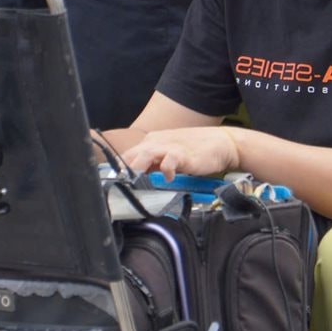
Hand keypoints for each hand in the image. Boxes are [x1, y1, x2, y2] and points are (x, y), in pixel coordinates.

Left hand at [123, 126, 241, 182]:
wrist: (220, 142)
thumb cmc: (194, 150)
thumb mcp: (168, 155)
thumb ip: (153, 164)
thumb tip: (136, 179)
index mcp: (150, 142)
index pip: (127, 156)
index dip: (117, 170)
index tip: (111, 186)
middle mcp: (156, 142)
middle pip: (131, 155)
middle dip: (122, 172)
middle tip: (117, 188)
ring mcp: (169, 147)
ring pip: (145, 155)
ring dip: (137, 168)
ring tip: (133, 181)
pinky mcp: (182, 154)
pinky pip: (169, 161)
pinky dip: (166, 170)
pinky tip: (168, 178)